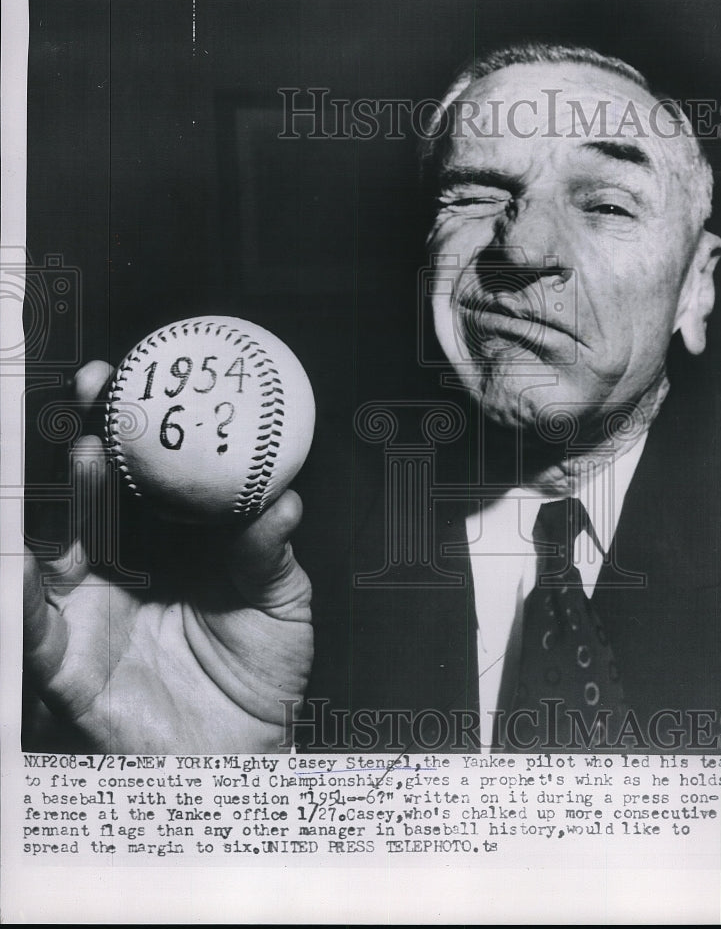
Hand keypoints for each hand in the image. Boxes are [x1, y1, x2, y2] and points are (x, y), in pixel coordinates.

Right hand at [24, 361, 312, 753]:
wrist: (240, 752)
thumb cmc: (261, 674)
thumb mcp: (278, 603)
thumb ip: (269, 554)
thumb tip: (283, 502)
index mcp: (171, 545)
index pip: (144, 474)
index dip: (134, 426)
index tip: (135, 380)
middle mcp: (124, 565)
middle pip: (92, 492)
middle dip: (90, 435)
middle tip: (99, 392)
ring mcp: (90, 607)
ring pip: (58, 542)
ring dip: (64, 497)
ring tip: (84, 457)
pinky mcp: (66, 661)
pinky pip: (34, 628)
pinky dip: (23, 597)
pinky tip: (29, 567)